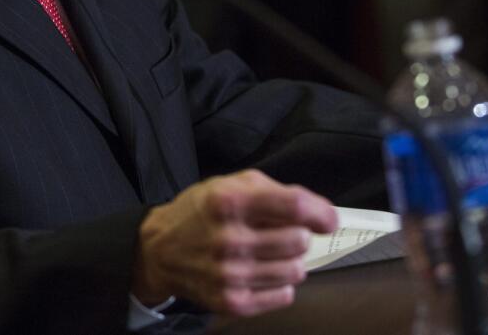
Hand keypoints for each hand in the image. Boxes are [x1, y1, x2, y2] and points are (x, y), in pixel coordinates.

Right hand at [132, 169, 336, 315]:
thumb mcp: (228, 185)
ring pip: (296, 271)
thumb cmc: (201, 212)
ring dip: (289, 261)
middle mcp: (229, 239)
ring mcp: (230, 274)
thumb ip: (272, 191)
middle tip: (280, 233)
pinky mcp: (231, 301)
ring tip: (268, 254)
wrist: (160, 249)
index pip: (293, 207)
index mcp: (229, 201)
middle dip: (297, 236)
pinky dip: (279, 285)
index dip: (320, 213)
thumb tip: (318, 212)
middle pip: (299, 241)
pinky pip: (284, 296)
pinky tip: (259, 272)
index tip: (327, 220)